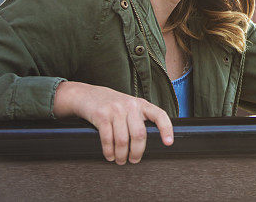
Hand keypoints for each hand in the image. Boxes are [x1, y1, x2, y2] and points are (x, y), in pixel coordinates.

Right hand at [53, 81, 173, 163]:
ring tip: (121, 160)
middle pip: (139, 134)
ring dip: (121, 155)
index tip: (168, 142)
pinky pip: (107, 139)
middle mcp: (130, 106)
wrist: (87, 95)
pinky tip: (110, 156)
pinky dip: (109, 151)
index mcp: (141, 104)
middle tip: (134, 160)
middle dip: (137, 152)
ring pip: (122, 140)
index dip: (166, 129)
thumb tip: (152, 139)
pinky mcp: (101, 115)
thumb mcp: (130, 106)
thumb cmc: (112, 104)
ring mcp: (115, 110)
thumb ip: (140, 118)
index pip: (159, 115)